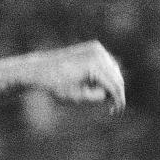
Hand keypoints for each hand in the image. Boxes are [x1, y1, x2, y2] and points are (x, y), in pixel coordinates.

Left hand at [0, 40, 125, 113]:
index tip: (116, 113)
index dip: (118, 101)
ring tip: (91, 92)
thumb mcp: (76, 97)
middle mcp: (98, 53)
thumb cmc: (55, 86)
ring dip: (110, 84)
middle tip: (108, 107)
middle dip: (114, 93)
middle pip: (117, 78)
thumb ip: (95, 97)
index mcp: (93, 64)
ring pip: (114, 71)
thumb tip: (110, 94)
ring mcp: (97, 48)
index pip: (115, 86)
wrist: (40, 69)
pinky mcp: (95, 47)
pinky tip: (92, 83)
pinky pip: (107, 64)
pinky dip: (105, 74)